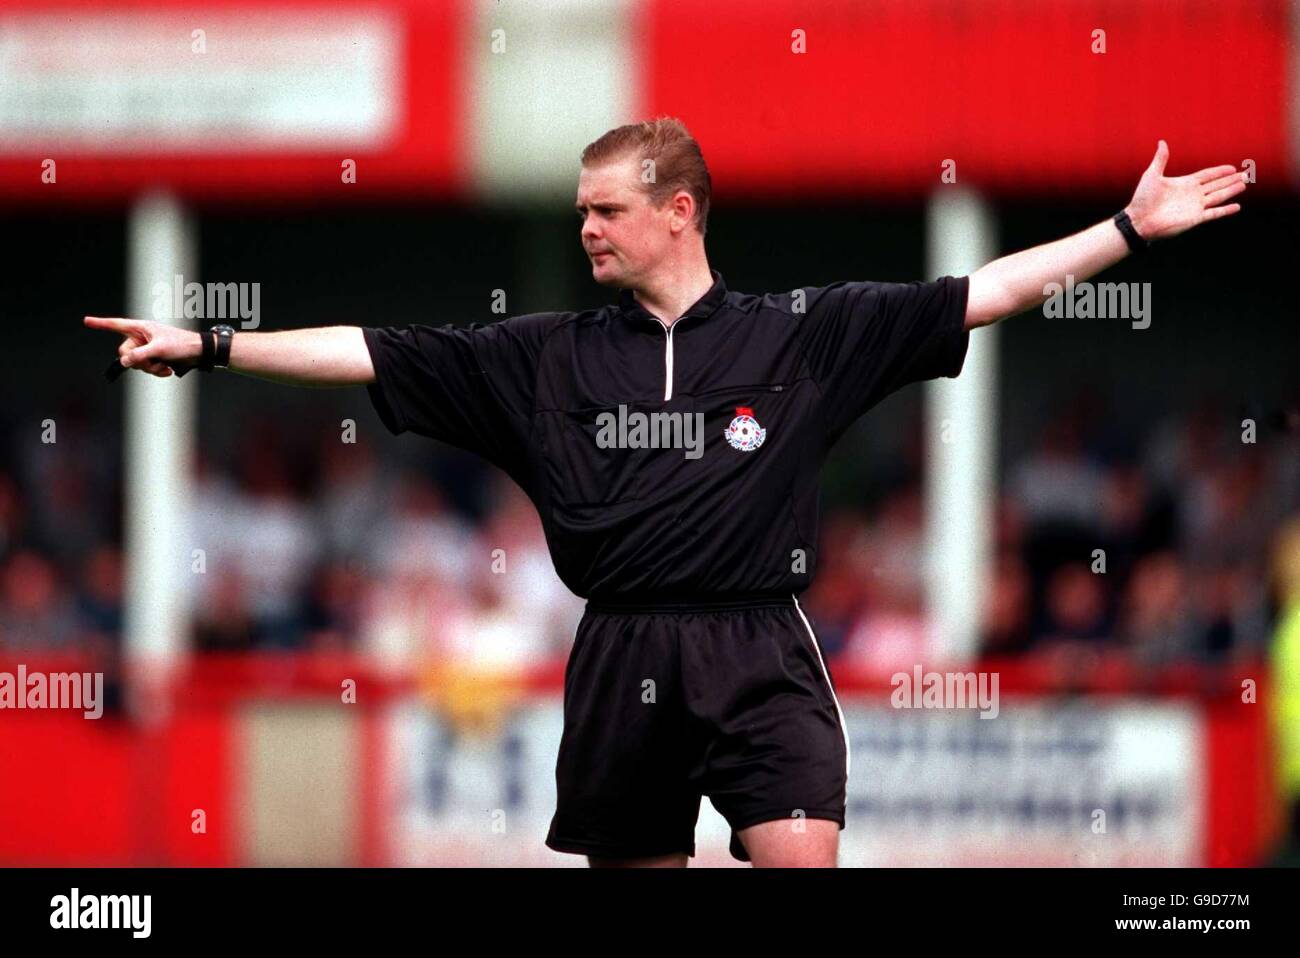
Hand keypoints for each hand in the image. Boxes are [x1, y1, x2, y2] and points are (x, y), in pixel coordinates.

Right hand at [84, 316, 202, 377]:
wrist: (199, 353)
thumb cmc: (181, 344)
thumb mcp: (159, 349)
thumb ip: (140, 355)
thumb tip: (124, 361)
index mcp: (141, 328)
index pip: (117, 325)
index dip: (101, 323)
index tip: (86, 321)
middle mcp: (142, 337)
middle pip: (125, 353)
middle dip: (139, 361)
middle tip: (153, 362)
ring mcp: (147, 348)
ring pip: (136, 363)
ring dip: (150, 368)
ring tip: (164, 366)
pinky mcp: (154, 358)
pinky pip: (146, 368)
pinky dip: (156, 371)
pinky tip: (167, 370)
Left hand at [1123, 140, 1247, 241]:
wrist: (1138, 220)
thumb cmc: (1142, 199)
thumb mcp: (1152, 175)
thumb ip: (1161, 159)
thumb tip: (1162, 142)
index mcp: (1184, 184)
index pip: (1207, 176)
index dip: (1219, 172)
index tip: (1232, 167)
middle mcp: (1192, 195)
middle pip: (1216, 185)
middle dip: (1231, 180)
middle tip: (1246, 174)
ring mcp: (1194, 207)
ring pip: (1218, 196)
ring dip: (1231, 191)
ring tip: (1244, 185)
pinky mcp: (1195, 218)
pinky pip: (1214, 213)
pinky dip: (1225, 210)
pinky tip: (1236, 206)